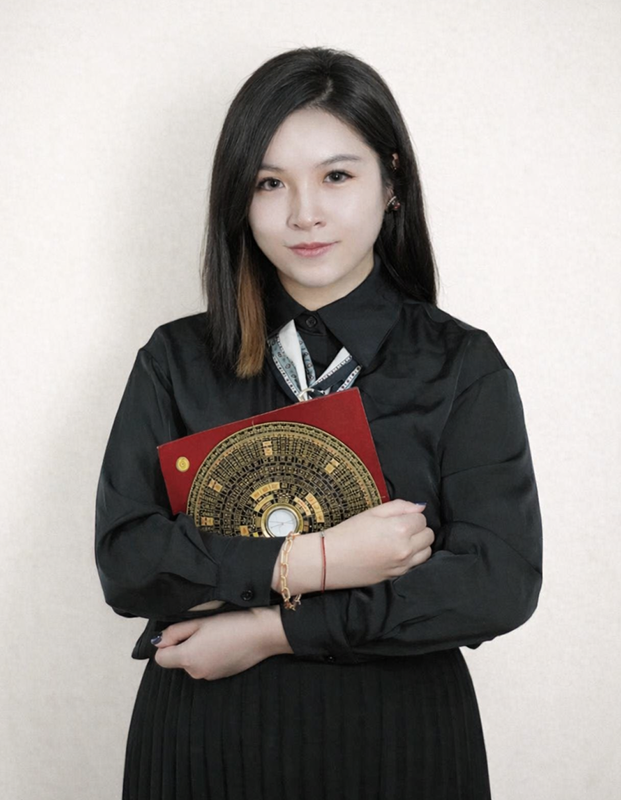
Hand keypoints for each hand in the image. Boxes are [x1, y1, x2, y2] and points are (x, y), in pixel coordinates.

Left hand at [153, 606, 291, 679]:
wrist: (262, 634)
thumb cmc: (232, 624)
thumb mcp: (200, 622)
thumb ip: (175, 632)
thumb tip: (159, 641)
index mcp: (187, 658)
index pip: (160, 658)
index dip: (167, 643)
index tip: (183, 631)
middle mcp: (196, 673)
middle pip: (177, 660)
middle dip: (184, 646)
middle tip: (204, 630)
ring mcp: (209, 677)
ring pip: (192, 663)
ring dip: (198, 651)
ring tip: (217, 636)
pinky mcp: (221, 676)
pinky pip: (206, 666)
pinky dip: (210, 656)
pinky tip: (225, 644)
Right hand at [323, 500, 433, 588]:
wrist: (331, 560)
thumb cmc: (349, 532)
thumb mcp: (372, 512)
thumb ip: (400, 506)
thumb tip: (420, 507)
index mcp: (400, 529)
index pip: (421, 518)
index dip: (410, 515)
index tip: (398, 518)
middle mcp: (406, 548)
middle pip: (428, 535)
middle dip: (417, 529)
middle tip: (400, 528)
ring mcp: (403, 565)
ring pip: (427, 551)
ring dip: (419, 544)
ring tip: (401, 541)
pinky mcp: (397, 576)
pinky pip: (416, 564)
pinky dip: (412, 557)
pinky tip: (397, 553)